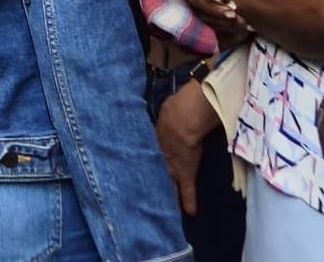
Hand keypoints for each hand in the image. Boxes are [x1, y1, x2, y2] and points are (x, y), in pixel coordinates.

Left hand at [153, 78, 217, 215]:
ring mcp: (170, 166)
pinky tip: (191, 213)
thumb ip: (155, 121)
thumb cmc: (171, 113)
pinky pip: (187, 190)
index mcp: (152, 145)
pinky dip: (189, 201)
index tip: (133, 176)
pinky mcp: (185, 172)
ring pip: (165, 184)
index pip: (144, 159)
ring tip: (161, 209)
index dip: (140, 167)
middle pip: (152, 174)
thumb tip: (144, 110)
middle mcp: (158, 157)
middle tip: (140, 197)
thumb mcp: (159, 117)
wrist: (183, 121)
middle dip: (147, 184)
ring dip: (165, 195)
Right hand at [185, 0, 267, 32]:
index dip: (210, 6)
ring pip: (202, 13)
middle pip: (196, 6)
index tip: (230, 13)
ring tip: (241, 24)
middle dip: (217, 16)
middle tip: (238, 21)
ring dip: (221, 22)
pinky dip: (222, 22)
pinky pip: (208, 15)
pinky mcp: (202, 0)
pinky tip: (238, 24)